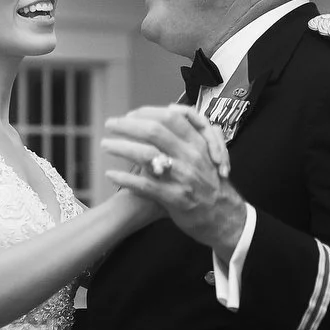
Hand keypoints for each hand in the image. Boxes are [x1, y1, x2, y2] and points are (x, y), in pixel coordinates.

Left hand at [101, 105, 244, 252]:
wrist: (224, 216)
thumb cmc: (211, 184)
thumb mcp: (207, 153)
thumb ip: (188, 134)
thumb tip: (170, 113)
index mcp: (198, 142)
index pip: (169, 117)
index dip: (145, 113)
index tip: (129, 115)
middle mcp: (190, 156)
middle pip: (153, 131)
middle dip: (127, 125)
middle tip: (110, 124)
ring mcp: (182, 177)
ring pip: (146, 155)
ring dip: (121, 147)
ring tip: (105, 145)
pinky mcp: (175, 198)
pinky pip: (145, 185)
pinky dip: (125, 179)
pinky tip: (110, 174)